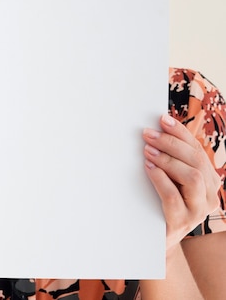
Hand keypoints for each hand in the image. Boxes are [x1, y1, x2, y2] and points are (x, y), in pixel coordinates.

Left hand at [143, 114, 220, 250]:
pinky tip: (149, 168)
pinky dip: (160, 179)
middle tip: (148, 134)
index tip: (162, 118)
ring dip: (167, 160)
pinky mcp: (182, 223)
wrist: (154, 239)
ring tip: (148, 151)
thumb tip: (158, 127)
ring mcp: (199, 211)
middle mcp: (210, 195)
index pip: (197, 149)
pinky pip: (174, 197)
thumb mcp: (172, 177)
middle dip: (171, 143)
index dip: (180, 132)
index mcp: (209, 180)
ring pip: (191, 177)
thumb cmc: (161, 201)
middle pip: (196, 160)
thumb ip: (172, 158)